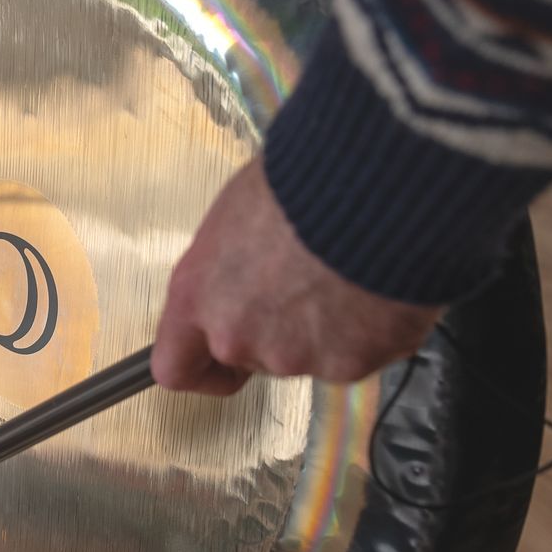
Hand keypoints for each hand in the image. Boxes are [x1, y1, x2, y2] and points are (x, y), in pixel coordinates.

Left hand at [153, 160, 441, 394]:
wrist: (374, 190)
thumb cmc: (300, 183)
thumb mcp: (236, 215)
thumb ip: (227, 268)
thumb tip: (242, 272)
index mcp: (197, 297)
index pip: (174, 367)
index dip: (200, 368)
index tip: (218, 360)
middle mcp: (237, 337)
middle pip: (252, 356)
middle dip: (278, 330)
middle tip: (308, 284)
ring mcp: (294, 357)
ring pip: (309, 356)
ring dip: (326, 328)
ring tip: (347, 275)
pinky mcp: (350, 364)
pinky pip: (360, 354)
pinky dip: (370, 331)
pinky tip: (377, 287)